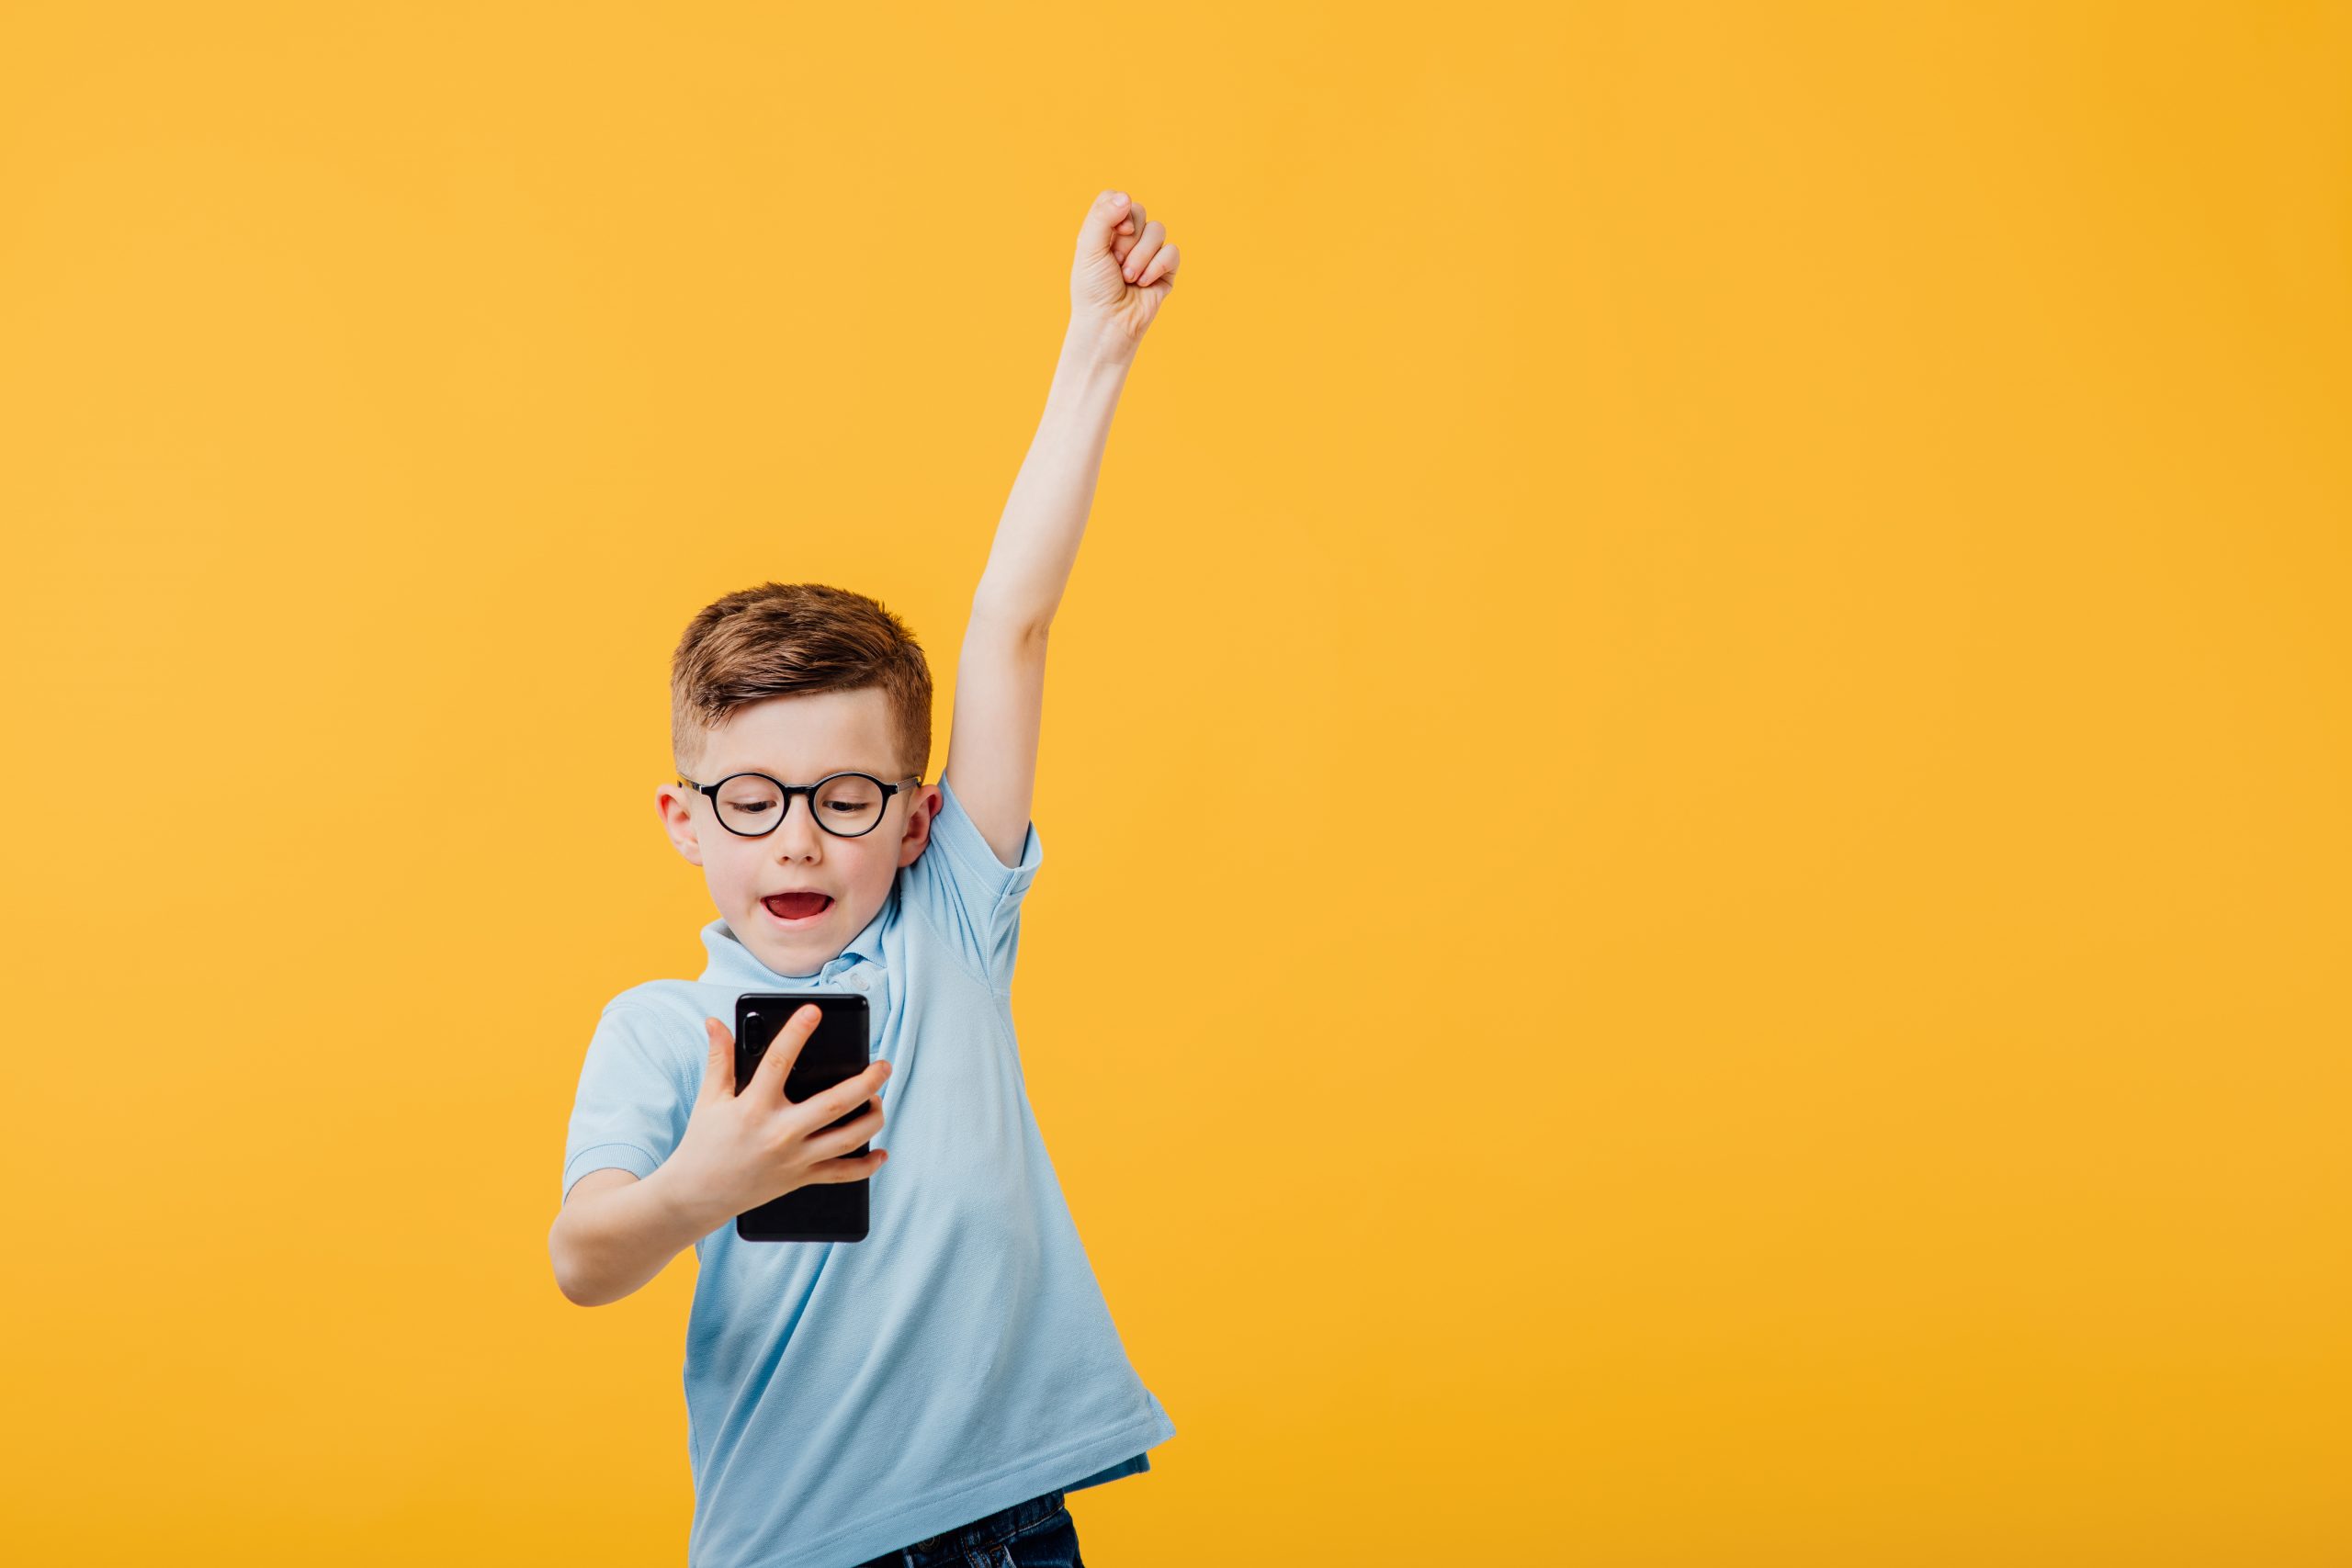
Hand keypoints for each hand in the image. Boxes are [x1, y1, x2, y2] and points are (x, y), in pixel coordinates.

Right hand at [665, 1005, 891, 1222]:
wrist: (696, 1196)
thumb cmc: (703, 1144)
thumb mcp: (709, 1099)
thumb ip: (719, 1059)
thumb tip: (717, 1023)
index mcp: (754, 1107)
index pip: (779, 1062)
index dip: (796, 1033)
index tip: (813, 1011)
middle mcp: (779, 1133)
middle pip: (833, 1104)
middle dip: (865, 1083)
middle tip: (884, 1065)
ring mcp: (794, 1159)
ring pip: (847, 1139)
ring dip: (872, 1119)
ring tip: (879, 1100)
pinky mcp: (800, 1178)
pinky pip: (841, 1174)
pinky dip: (866, 1167)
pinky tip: (881, 1153)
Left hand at [1070, 188, 1179, 346]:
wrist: (1109, 324)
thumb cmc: (1093, 290)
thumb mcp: (1089, 249)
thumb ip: (1102, 218)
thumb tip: (1126, 197)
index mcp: (1105, 230)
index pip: (1116, 199)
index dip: (1118, 209)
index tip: (1114, 232)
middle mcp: (1127, 238)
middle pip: (1139, 211)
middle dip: (1128, 239)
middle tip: (1116, 263)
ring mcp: (1148, 253)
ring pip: (1158, 230)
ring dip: (1141, 256)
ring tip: (1129, 278)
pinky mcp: (1166, 270)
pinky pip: (1172, 252)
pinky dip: (1157, 267)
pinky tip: (1144, 284)